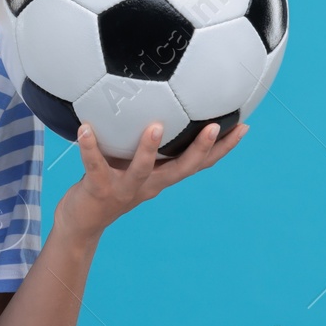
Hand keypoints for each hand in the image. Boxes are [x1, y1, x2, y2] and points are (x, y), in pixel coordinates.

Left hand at [58, 120, 248, 239]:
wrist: (82, 222)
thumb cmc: (108, 183)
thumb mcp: (131, 163)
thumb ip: (143, 140)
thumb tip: (152, 103)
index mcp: (161, 177)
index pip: (198, 163)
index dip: (222, 148)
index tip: (243, 127)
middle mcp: (149, 185)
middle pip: (182, 168)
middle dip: (201, 148)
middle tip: (215, 126)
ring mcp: (125, 189)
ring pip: (142, 169)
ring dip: (149, 149)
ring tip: (155, 127)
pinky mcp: (98, 190)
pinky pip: (94, 165)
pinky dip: (89, 147)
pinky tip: (85, 128)